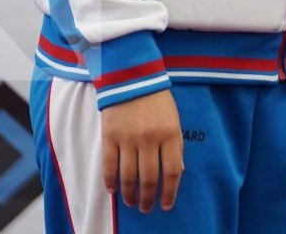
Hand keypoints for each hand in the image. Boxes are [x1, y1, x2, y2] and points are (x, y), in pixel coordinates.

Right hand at [101, 89, 183, 211]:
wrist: (132, 77)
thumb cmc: (157, 100)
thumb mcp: (174, 119)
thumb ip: (175, 145)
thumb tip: (176, 172)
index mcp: (170, 133)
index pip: (172, 171)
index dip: (169, 192)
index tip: (166, 205)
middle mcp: (149, 138)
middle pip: (149, 177)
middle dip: (148, 197)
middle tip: (147, 208)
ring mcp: (128, 138)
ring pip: (128, 175)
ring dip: (129, 194)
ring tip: (131, 203)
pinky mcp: (109, 136)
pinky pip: (109, 165)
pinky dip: (110, 181)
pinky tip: (112, 190)